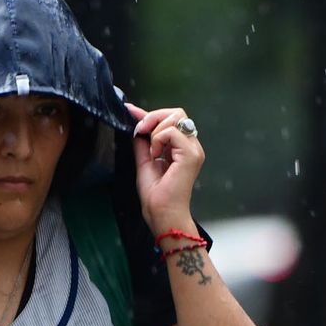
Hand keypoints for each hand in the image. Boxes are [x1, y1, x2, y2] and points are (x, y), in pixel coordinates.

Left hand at [127, 102, 203, 237]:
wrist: (161, 214)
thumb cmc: (156, 197)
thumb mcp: (145, 162)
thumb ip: (143, 142)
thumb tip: (137, 123)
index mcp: (182, 149)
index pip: (171, 119)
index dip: (150, 114)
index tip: (131, 112)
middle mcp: (191, 147)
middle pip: (177, 112)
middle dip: (154, 117)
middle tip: (141, 133)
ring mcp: (193, 150)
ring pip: (176, 117)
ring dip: (156, 130)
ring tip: (152, 152)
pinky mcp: (191, 154)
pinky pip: (172, 132)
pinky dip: (159, 140)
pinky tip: (156, 156)